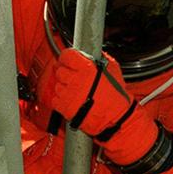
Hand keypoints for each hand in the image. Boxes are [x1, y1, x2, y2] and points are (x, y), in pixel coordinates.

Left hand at [37, 49, 157, 164]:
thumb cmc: (116, 96)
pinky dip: (61, 100)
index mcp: (87, 68)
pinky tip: (71, 100)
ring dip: (64, 87)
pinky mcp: (65, 108)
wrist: (116, 118)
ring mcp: (68, 95)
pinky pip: (55, 100)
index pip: (66, 56)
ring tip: (75, 91)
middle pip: (60, 70)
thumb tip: (93, 54)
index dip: (66, 57)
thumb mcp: (113, 70)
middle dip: (65, 72)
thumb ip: (101, 59)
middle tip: (73, 77)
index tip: (68, 60)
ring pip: (57, 85)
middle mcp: (75, 80)